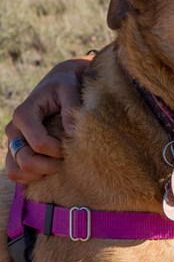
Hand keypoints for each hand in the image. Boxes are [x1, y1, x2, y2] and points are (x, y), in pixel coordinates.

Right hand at [4, 56, 92, 182]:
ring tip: (57, 166)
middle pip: (25, 160)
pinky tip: (48, 171)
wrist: (59, 84)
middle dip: (49, 166)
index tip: (72, 146)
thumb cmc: (66, 85)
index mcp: (24, 113)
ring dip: (38, 174)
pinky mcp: (16, 150)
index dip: (57, 151)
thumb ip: (71, 106)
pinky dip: (30, 178)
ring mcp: (13, 142)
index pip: (39, 143)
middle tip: (67, 161)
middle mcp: (14, 129)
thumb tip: (70, 131)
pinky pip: (15, 173)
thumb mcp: (69, 87)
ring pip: (16, 170)